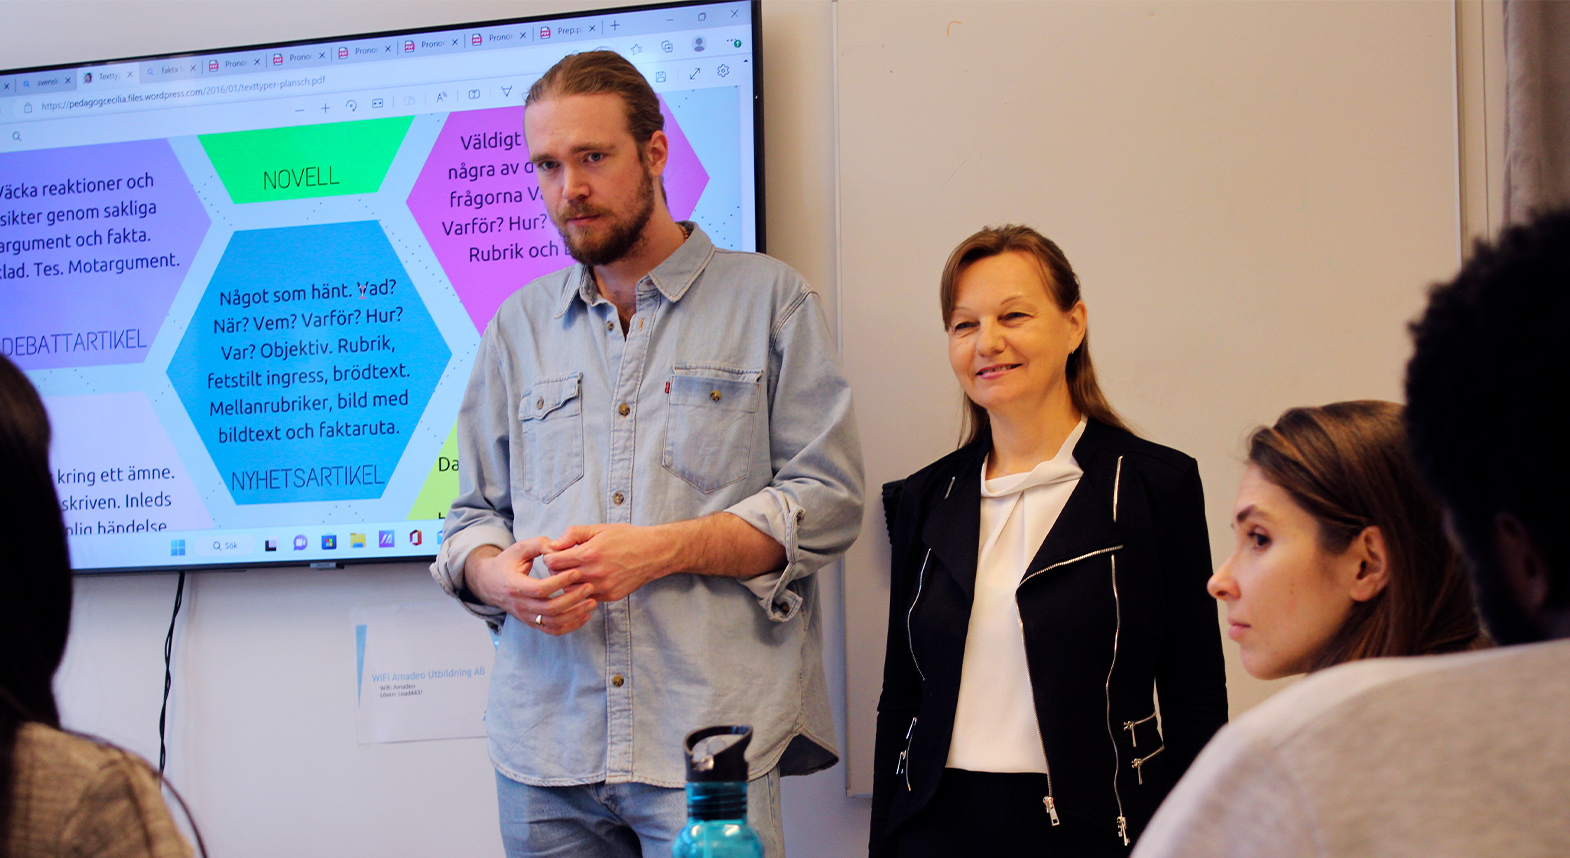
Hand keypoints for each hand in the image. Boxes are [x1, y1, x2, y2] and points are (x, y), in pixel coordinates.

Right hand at [466, 537, 596, 634]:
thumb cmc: (507, 563)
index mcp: (515, 586)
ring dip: (575, 614)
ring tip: (592, 602)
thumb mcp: (519, 549)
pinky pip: (553, 630)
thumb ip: (538, 545)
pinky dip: (571, 626)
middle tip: (589, 587)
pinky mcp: (533, 623)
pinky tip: (585, 615)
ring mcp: (526, 617)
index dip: (560, 582)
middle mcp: (520, 605)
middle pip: (549, 608)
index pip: (540, 589)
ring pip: (553, 622)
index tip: (577, 572)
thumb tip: (558, 547)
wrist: (490, 584)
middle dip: (573, 598)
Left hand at [540, 524, 673, 601]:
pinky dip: (583, 590)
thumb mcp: (599, 528)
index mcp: (589, 554)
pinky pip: (587, 597)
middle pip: (559, 578)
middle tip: (562, 563)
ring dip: (568, 583)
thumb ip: (574, 534)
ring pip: (571, 592)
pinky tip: (589, 580)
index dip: (550, 557)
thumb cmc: (627, 538)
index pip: (553, 562)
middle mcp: (594, 573)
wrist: (653, 553)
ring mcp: (602, 587)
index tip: (554, 554)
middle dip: (556, 570)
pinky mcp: (610, 596)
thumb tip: (554, 543)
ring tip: (575, 572)